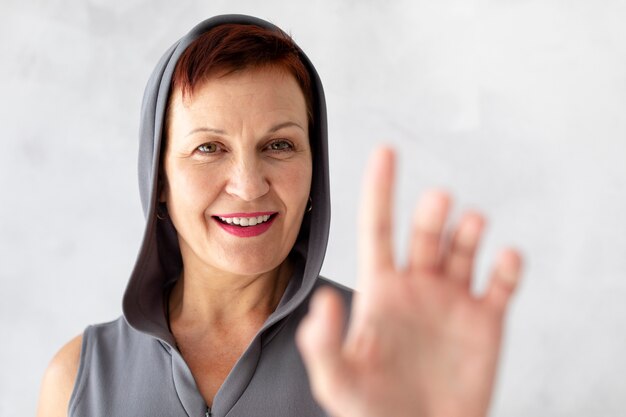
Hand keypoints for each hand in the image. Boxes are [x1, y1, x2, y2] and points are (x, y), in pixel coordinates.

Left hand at [296, 147, 522, 416]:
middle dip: (432, 212)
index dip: (380, 189)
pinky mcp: (486, 321)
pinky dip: (508, 266)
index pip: (378, 228)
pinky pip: (502, 284)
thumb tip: (321, 299)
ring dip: (469, 230)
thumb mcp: (337, 381)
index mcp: (380, 290)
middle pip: (425, 233)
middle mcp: (417, 286)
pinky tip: (505, 258)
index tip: (386, 151)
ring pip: (464, 248)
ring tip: (470, 224)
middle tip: (438, 201)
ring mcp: (452, 300)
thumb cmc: (374, 412)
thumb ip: (323, 344)